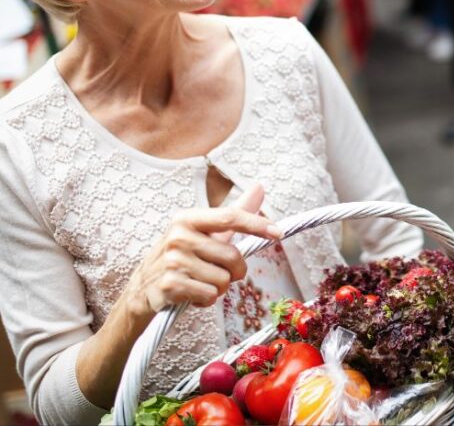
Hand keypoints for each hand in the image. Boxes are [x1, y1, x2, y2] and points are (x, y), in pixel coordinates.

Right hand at [124, 185, 282, 316]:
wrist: (141, 289)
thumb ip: (233, 214)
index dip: (257, 224)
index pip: (230, 217)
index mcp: (187, 219)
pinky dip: (206, 300)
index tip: (278, 233)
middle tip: (219, 273)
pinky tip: (191, 294)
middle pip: (233, 256)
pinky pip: (209, 296)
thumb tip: (260, 187)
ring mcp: (172, 261)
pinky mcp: (170, 285)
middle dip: (234, 272)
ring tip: (199, 283)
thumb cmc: (180, 257)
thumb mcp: (203, 233)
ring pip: (223, 280)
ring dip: (218, 288)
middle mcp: (178, 236)